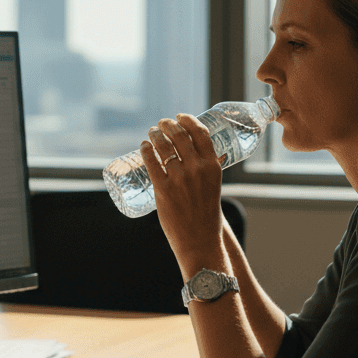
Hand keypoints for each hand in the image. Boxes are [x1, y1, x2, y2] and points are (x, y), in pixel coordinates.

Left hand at [140, 115, 226, 274]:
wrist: (200, 241)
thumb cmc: (207, 216)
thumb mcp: (214, 187)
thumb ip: (206, 172)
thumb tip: (197, 159)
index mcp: (213, 166)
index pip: (200, 133)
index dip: (188, 120)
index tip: (180, 116)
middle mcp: (197, 169)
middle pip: (179, 135)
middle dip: (168, 125)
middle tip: (161, 124)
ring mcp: (179, 179)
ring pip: (163, 146)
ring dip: (155, 134)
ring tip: (151, 132)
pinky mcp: (163, 190)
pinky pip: (151, 163)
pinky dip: (146, 150)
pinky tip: (144, 146)